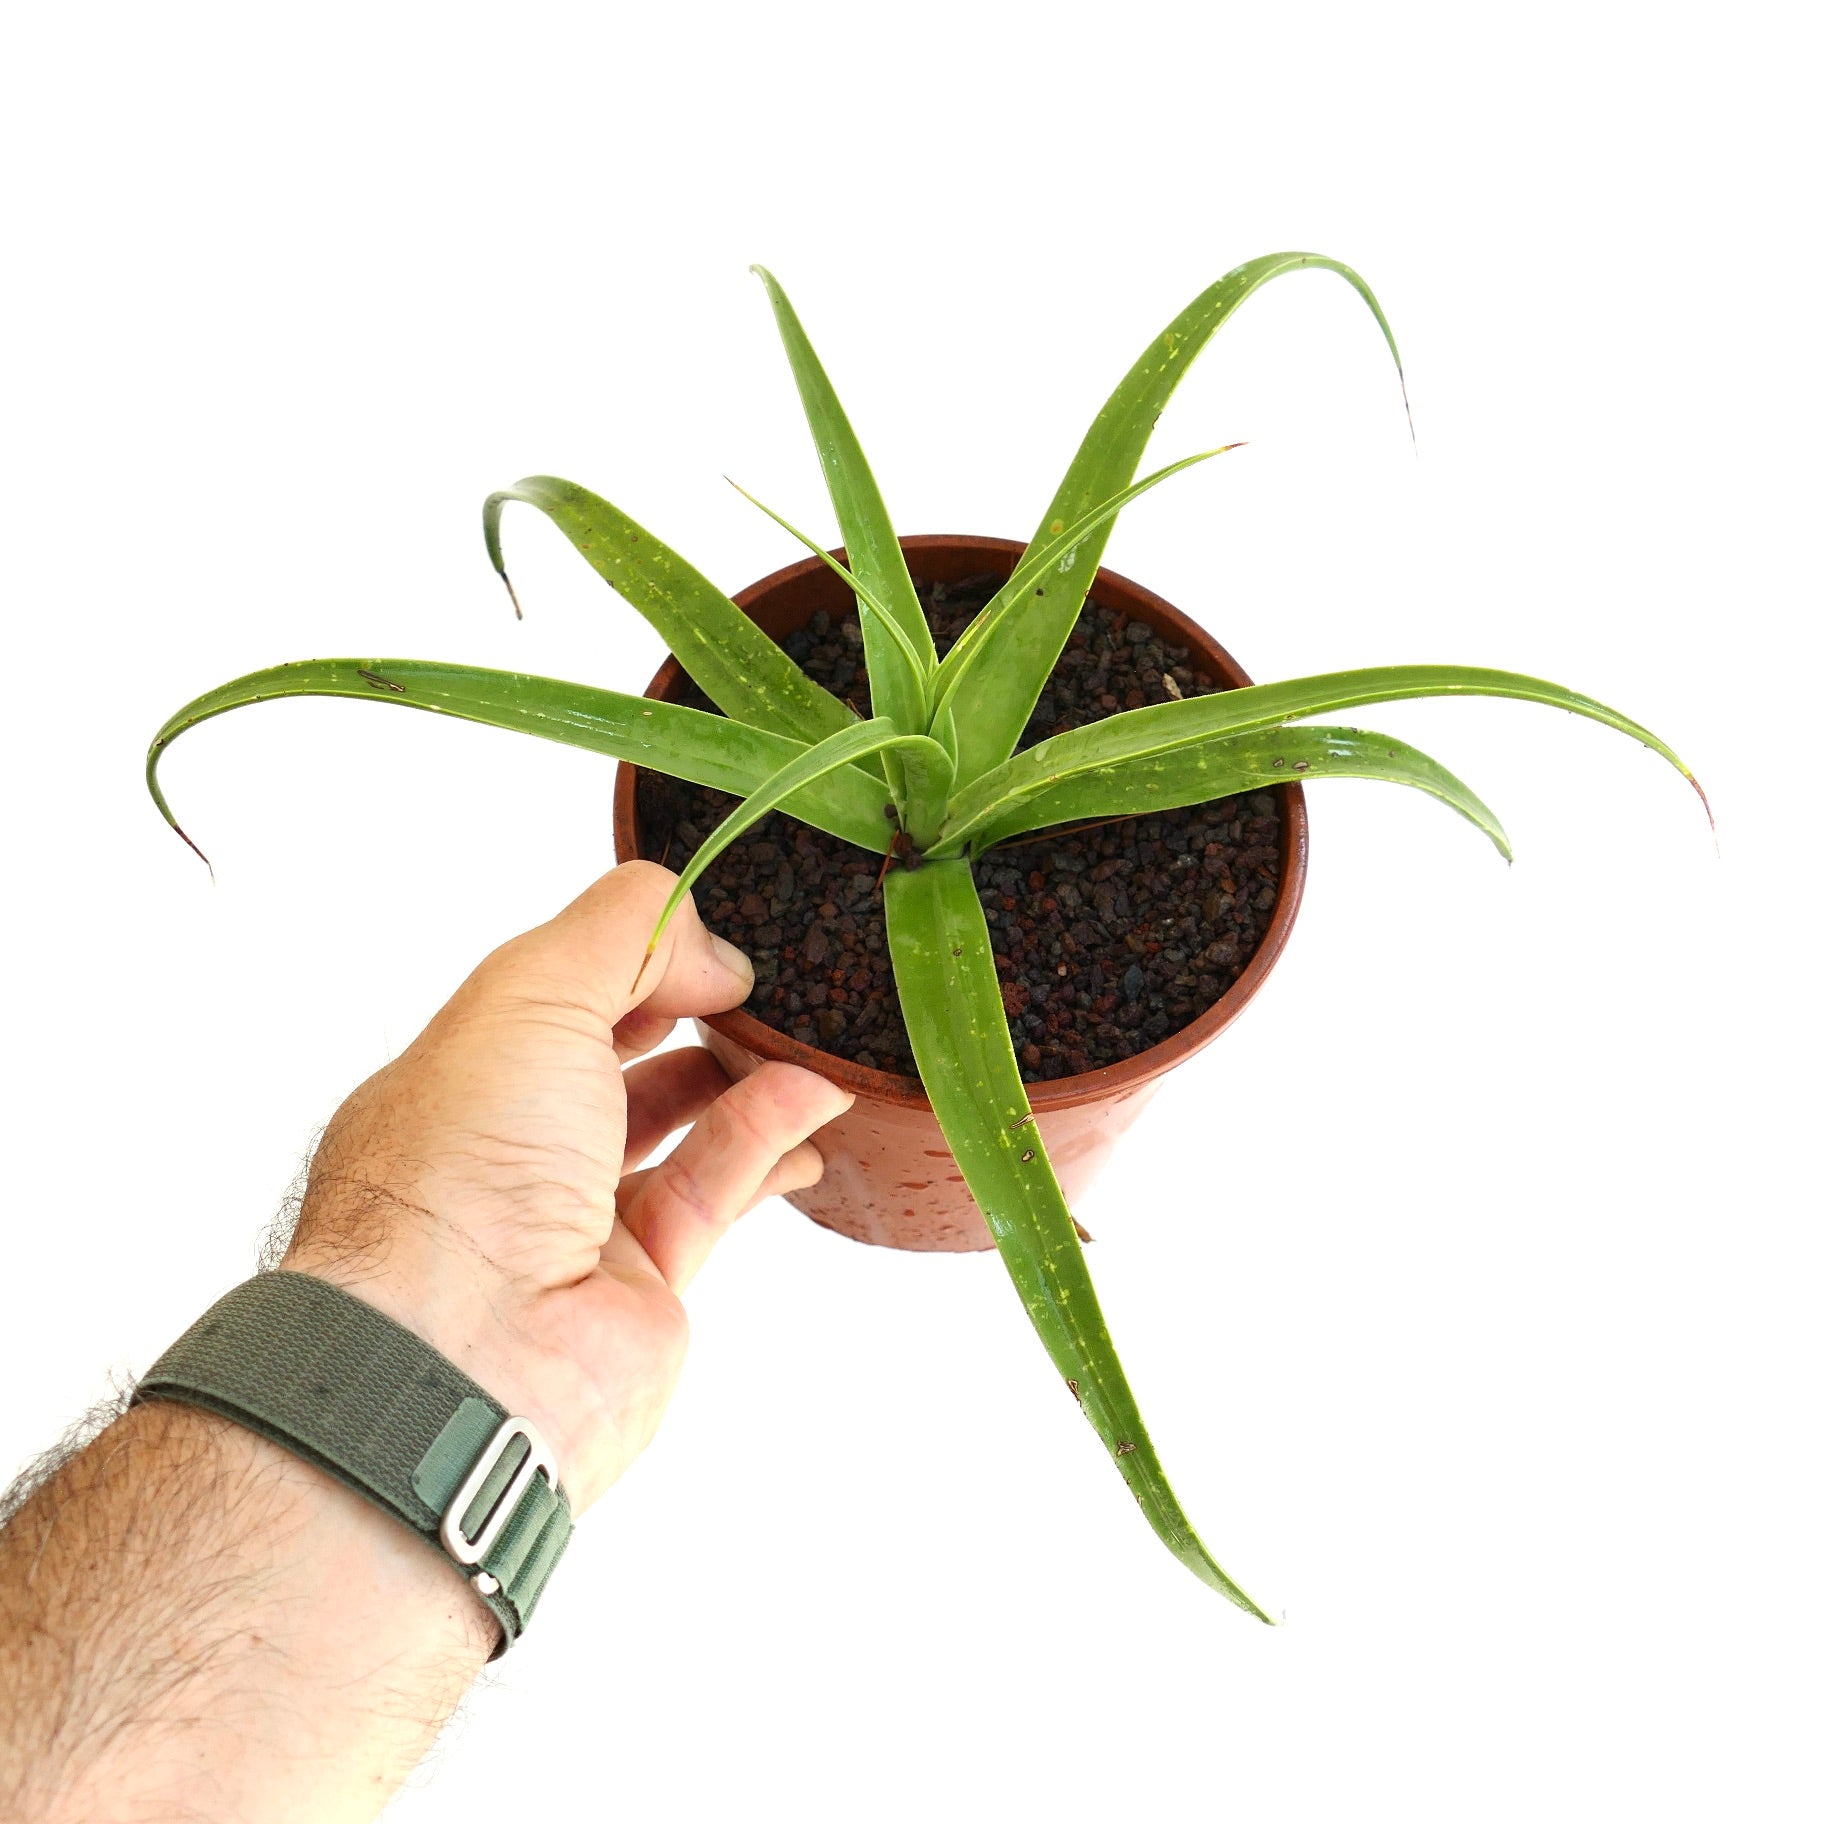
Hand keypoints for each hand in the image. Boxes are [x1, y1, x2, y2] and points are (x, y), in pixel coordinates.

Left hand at [284, 860, 852, 1510]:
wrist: (464, 1353)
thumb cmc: (465, 1164)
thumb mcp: (533, 992)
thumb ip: (626, 933)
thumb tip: (712, 950)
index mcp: (461, 1074)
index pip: (553, 995)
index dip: (631, 958)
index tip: (707, 944)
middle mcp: (512, 1145)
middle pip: (617, 1060)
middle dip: (690, 1016)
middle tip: (761, 990)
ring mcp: (575, 1219)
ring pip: (676, 1127)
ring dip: (744, 1078)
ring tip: (805, 1044)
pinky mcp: (642, 1281)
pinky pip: (714, 1192)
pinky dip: (768, 1142)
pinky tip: (811, 1105)